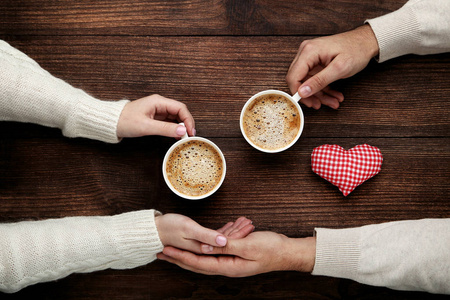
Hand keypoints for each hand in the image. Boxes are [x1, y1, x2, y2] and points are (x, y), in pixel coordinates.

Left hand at [117, 94, 194, 138]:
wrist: (111, 122)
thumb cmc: (125, 121)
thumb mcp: (146, 126)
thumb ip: (165, 129)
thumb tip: (182, 130)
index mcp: (158, 101)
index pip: (180, 108)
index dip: (188, 119)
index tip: (190, 131)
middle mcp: (160, 104)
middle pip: (180, 112)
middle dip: (186, 123)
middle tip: (189, 136)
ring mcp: (158, 111)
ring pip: (176, 117)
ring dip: (181, 126)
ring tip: (183, 137)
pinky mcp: (155, 118)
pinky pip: (169, 122)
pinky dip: (174, 128)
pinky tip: (176, 136)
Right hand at [155, 214, 253, 253]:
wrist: (150, 229)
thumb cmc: (168, 226)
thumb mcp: (189, 229)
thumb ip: (208, 237)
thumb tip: (224, 242)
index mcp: (202, 250)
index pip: (226, 246)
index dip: (239, 236)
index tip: (250, 228)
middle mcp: (203, 251)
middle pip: (225, 244)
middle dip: (239, 234)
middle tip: (250, 223)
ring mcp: (199, 247)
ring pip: (220, 241)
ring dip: (232, 232)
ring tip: (245, 222)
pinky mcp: (195, 241)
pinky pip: (213, 238)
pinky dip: (223, 231)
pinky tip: (230, 225)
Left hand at [157, 231, 315, 276]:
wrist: (288, 252)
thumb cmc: (271, 249)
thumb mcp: (248, 246)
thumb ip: (226, 246)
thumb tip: (205, 247)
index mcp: (229, 267)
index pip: (199, 263)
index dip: (181, 257)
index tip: (166, 250)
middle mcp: (228, 267)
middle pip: (198, 265)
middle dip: (179, 258)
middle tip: (162, 252)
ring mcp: (232, 262)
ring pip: (204, 259)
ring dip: (188, 253)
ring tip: (174, 249)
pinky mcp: (235, 255)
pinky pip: (214, 253)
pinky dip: (203, 248)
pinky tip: (197, 244)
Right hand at [286, 25, 378, 108]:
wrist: (366, 42)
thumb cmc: (356, 50)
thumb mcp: (339, 69)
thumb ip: (319, 81)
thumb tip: (302, 92)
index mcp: (309, 51)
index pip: (293, 76)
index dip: (298, 92)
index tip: (308, 103)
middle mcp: (306, 52)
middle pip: (299, 80)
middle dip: (310, 95)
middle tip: (319, 105)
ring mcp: (310, 57)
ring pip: (308, 82)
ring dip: (319, 94)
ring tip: (333, 102)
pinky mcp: (316, 62)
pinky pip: (314, 79)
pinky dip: (324, 89)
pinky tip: (333, 95)